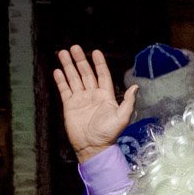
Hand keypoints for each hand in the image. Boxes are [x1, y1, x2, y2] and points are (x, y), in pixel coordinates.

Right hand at [53, 45, 137, 161]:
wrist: (92, 147)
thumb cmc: (108, 134)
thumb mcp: (122, 118)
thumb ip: (128, 102)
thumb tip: (135, 87)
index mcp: (106, 96)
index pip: (102, 75)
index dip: (99, 63)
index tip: (95, 51)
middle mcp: (93, 95)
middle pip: (86, 73)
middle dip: (80, 60)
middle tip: (74, 47)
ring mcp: (80, 99)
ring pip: (74, 78)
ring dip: (69, 66)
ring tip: (63, 53)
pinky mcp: (70, 105)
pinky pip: (65, 90)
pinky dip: (61, 80)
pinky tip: (58, 71)